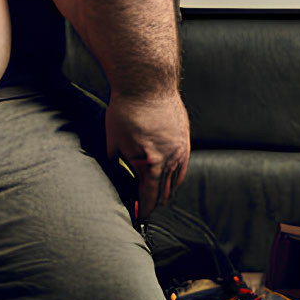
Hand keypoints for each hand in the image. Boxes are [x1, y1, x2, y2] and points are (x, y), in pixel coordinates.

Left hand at [105, 90, 189, 222]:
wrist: (146, 82)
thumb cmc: (126, 110)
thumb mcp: (114, 142)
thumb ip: (118, 165)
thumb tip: (120, 178)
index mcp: (154, 164)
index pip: (151, 196)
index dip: (144, 209)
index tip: (139, 217)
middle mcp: (172, 159)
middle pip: (166, 191)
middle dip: (155, 202)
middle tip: (145, 208)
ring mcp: (182, 148)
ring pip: (177, 179)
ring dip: (166, 189)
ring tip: (157, 196)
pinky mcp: (185, 137)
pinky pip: (183, 164)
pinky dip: (175, 174)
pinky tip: (168, 176)